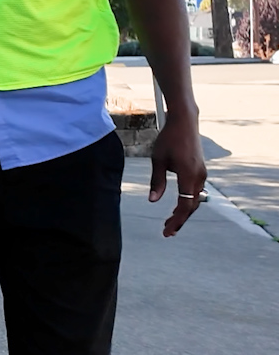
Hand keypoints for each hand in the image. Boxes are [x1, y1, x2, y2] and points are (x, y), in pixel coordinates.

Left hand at [148, 112, 206, 236]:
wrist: (184, 123)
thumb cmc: (169, 140)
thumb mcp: (158, 160)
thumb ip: (156, 181)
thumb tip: (152, 200)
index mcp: (189, 175)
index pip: (185, 205)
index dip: (176, 220)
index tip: (166, 231)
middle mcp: (199, 176)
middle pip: (191, 205)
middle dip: (180, 220)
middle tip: (167, 232)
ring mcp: (202, 173)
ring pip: (194, 199)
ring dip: (183, 211)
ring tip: (170, 222)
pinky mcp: (200, 170)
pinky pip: (195, 191)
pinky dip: (187, 201)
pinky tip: (177, 206)